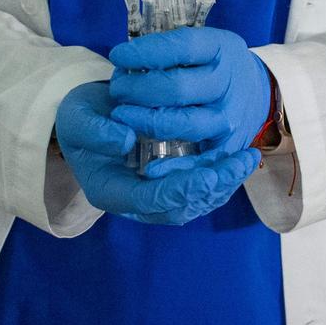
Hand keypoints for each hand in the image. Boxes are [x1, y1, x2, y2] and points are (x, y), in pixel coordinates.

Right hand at [55, 81, 259, 224]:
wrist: (88, 115)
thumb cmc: (80, 117)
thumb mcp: (77, 118)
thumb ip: (96, 131)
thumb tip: (126, 140)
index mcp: (109, 191)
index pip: (148, 200)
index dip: (179, 190)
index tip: (208, 176)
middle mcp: (133, 200)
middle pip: (179, 208)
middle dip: (213, 188)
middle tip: (241, 161)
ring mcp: (153, 194)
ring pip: (195, 203)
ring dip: (224, 184)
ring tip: (248, 158)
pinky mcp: (169, 182)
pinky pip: (199, 190)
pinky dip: (221, 177)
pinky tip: (239, 157)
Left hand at [108, 27, 269, 176]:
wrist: (253, 90)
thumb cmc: (211, 64)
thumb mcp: (199, 44)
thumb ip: (169, 50)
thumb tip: (125, 59)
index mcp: (222, 48)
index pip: (181, 47)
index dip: (144, 53)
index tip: (117, 56)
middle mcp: (229, 82)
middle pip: (177, 87)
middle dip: (137, 89)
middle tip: (117, 87)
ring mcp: (230, 116)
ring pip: (183, 123)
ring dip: (145, 120)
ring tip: (121, 114)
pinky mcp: (229, 146)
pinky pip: (201, 161)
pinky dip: (174, 167)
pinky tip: (150, 167)